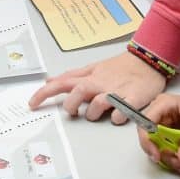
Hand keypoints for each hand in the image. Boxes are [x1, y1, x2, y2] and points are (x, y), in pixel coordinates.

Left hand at [28, 51, 166, 123]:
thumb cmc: (119, 67)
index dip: (45, 93)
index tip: (32, 104)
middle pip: (78, 92)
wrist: (148, 61)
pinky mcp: (133, 100)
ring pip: (98, 104)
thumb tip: (50, 80)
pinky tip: (118, 116)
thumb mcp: (93, 68)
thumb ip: (72, 76)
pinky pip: (122, 113)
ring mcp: (116, 92)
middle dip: (71, 105)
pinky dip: (117, 117)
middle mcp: (100, 83)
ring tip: (98, 113)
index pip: (62, 83)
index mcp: (90, 76)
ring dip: (94, 113)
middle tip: (72, 112)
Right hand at [139, 91, 179, 172]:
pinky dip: (172, 155)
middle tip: (178, 162)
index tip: (157, 155)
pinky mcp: (168, 131)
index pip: (145, 124)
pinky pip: (164, 146)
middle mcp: (160, 112)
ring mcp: (163, 122)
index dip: (147, 141)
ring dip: (168, 156)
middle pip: (149, 137)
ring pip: (156, 144)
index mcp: (165, 104)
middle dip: (162, 152)